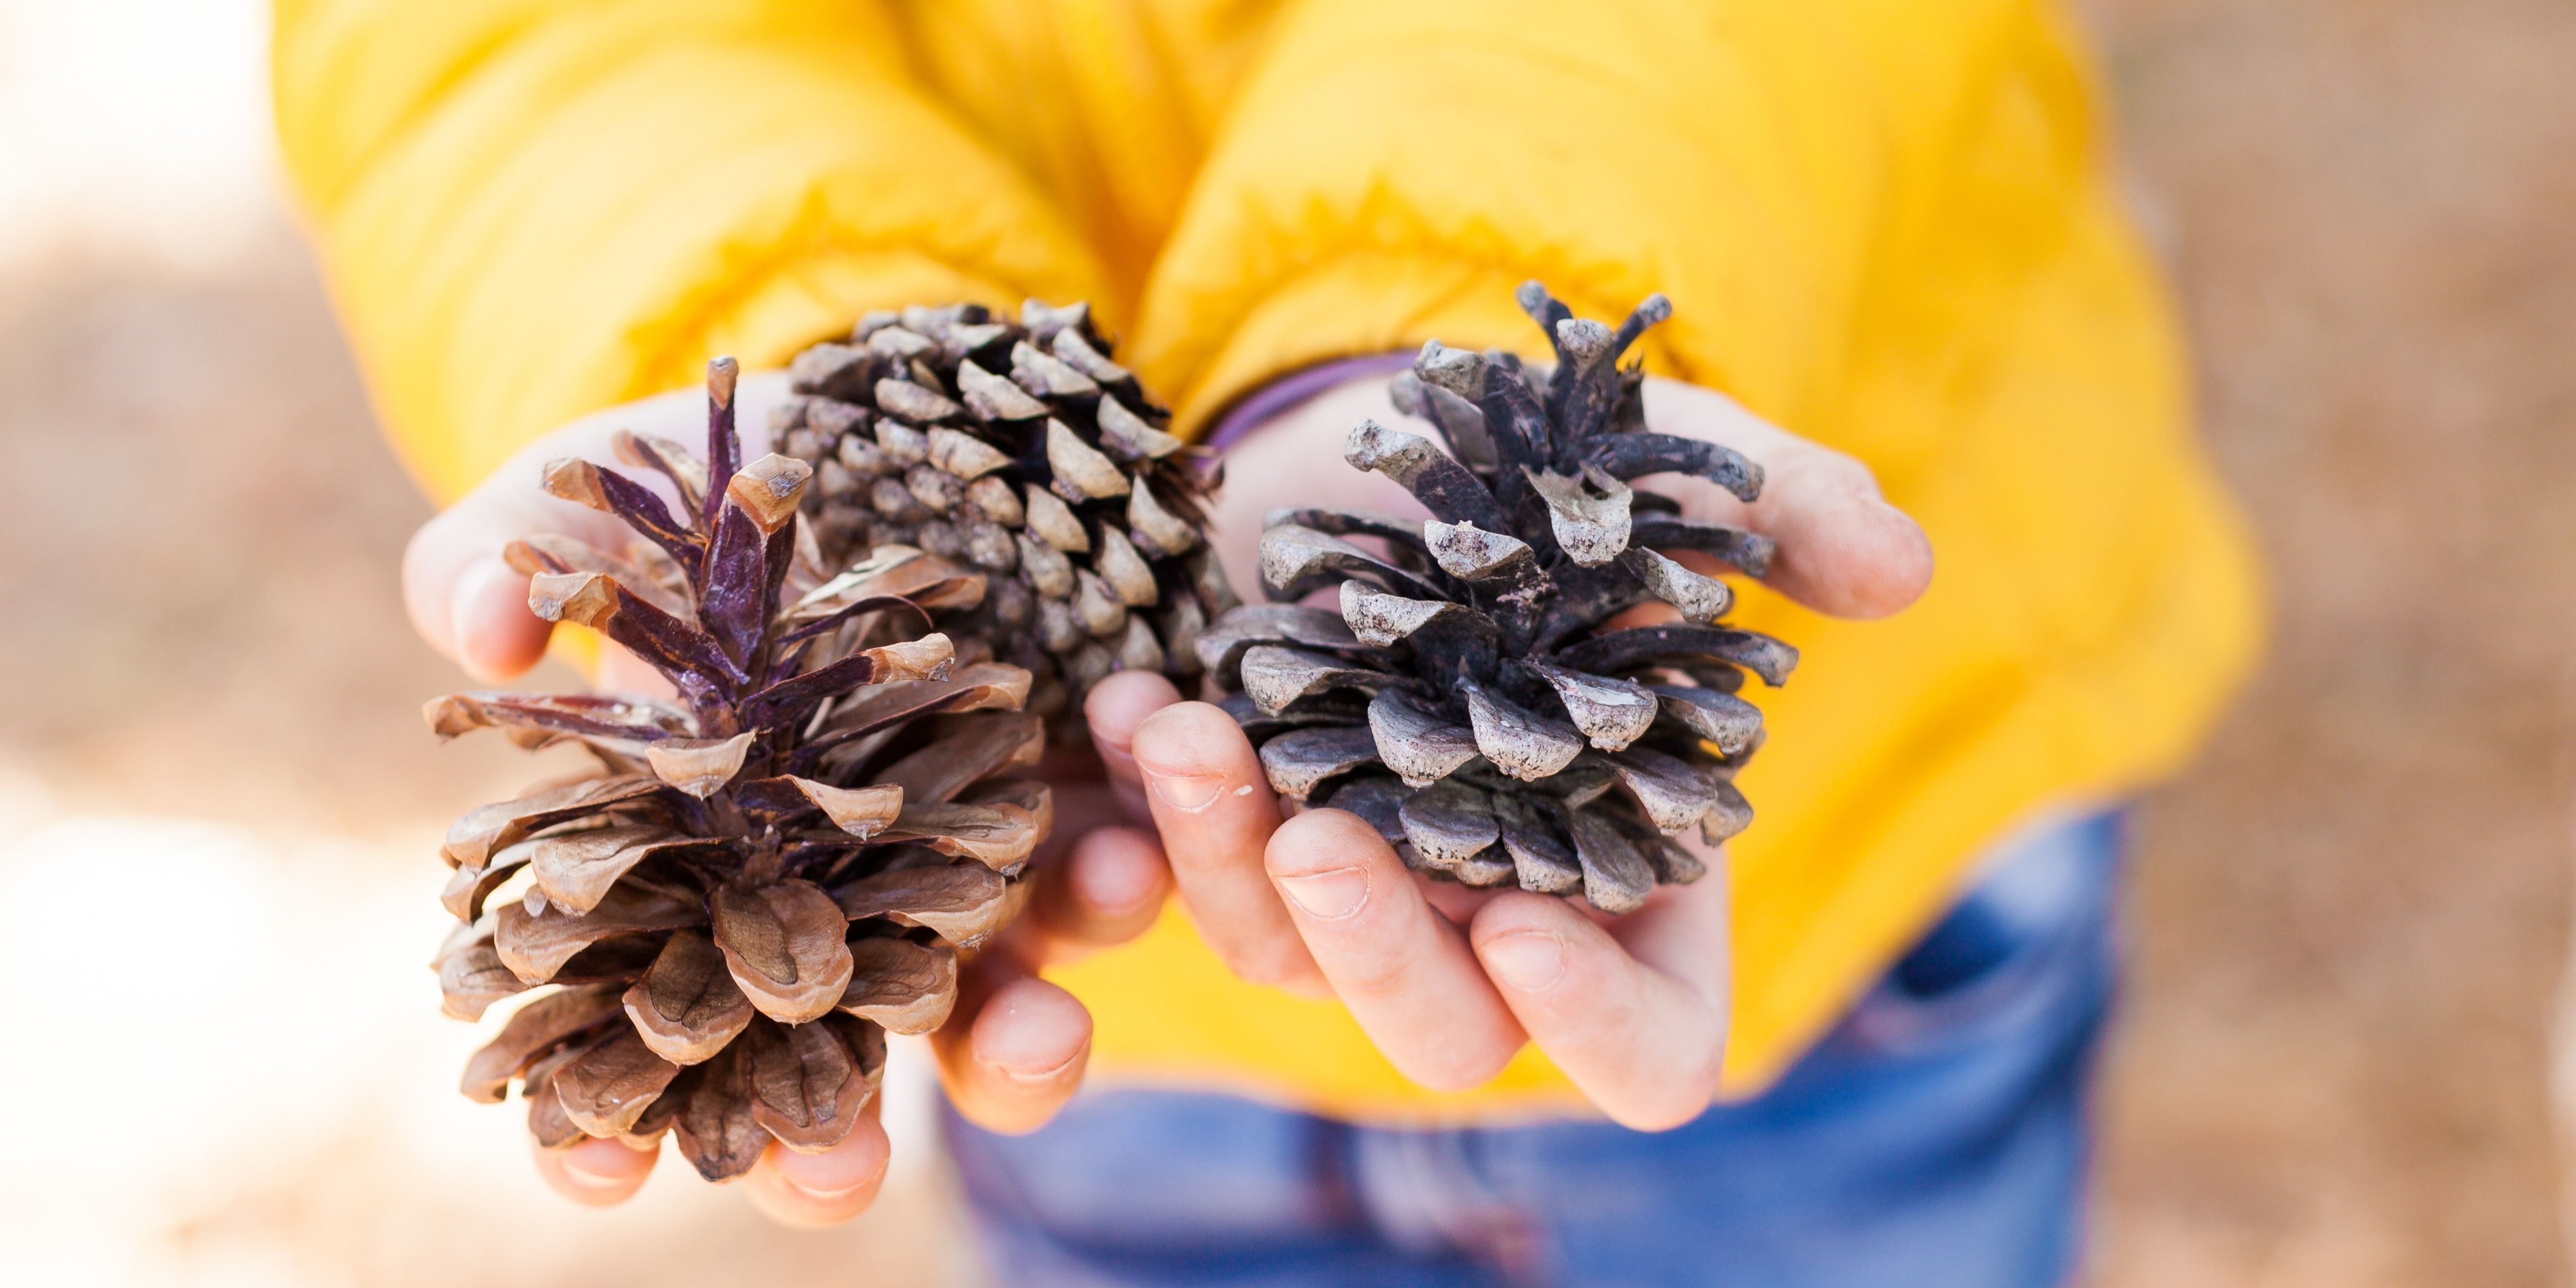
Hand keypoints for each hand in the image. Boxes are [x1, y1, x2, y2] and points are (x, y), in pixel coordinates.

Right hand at [407, 378, 1172, 1221]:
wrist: (909, 413)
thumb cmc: (719, 479)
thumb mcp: (603, 496)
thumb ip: (501, 556)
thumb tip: (480, 637)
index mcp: (688, 870)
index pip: (626, 1034)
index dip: (602, 1122)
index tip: (596, 1177)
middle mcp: (831, 899)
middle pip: (823, 1072)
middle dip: (825, 1140)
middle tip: (834, 1175)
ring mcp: (965, 862)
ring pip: (994, 1007)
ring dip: (1018, 1039)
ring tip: (1043, 1022)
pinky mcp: (1087, 798)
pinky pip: (1116, 873)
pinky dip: (1122, 881)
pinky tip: (1126, 849)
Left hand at [1098, 372, 1931, 1129]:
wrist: (1377, 414)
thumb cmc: (1551, 467)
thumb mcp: (1669, 466)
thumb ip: (1782, 510)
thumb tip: (1900, 569)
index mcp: (1632, 869)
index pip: (1650, 1045)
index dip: (1600, 1025)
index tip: (1532, 921)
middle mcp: (1494, 905)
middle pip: (1449, 1034)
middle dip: (1378, 959)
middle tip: (1316, 840)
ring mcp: (1357, 873)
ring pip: (1289, 958)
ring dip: (1227, 867)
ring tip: (1187, 731)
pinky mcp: (1237, 819)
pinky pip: (1178, 869)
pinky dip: (1150, 803)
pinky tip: (1133, 701)